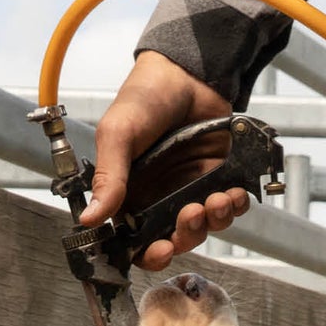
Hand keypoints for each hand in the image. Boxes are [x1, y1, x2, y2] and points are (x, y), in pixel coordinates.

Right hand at [86, 50, 251, 269]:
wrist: (188, 72)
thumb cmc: (146, 98)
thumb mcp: (119, 134)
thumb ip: (108, 177)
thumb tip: (91, 219)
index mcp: (130, 193)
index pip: (136, 240)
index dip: (150, 253)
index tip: (161, 250)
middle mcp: (161, 196)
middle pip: (176, 238)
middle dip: (187, 235)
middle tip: (192, 215)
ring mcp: (192, 187)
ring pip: (206, 225)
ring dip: (214, 220)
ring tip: (218, 199)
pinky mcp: (219, 176)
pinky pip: (230, 204)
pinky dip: (235, 205)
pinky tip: (235, 192)